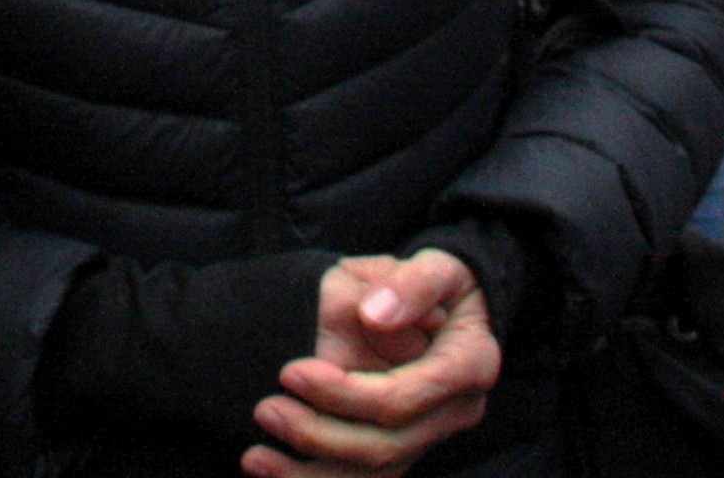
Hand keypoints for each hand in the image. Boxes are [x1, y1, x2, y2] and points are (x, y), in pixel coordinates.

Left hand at [244, 250, 497, 477]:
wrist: (447, 306)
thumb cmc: (436, 283)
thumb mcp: (436, 266)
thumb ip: (411, 284)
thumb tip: (374, 314)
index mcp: (468, 366)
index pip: (401, 397)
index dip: (343, 394)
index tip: (290, 372)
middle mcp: (452, 412)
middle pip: (384, 445)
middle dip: (319, 434)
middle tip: (265, 409)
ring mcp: (427, 435)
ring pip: (371, 474)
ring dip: (309, 473)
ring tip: (256, 457)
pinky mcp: (402, 447)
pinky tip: (270, 470)